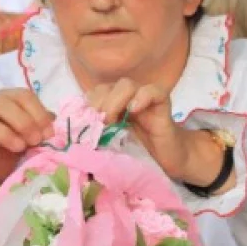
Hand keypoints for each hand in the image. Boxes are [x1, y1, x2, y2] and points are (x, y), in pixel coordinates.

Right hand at [0, 88, 53, 200]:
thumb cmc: (15, 145)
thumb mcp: (32, 135)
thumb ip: (41, 126)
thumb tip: (52, 122)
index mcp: (8, 100)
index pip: (22, 95)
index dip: (38, 113)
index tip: (48, 133)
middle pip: (0, 103)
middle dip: (23, 122)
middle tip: (35, 141)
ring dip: (3, 133)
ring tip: (19, 148)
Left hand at [86, 79, 223, 187]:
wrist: (168, 160)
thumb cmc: (139, 153)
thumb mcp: (112, 144)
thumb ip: (98, 134)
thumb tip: (78, 133)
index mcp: (112, 106)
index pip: (94, 93)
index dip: (88, 105)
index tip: (87, 124)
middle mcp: (127, 98)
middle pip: (107, 87)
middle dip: (99, 104)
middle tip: (100, 124)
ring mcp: (144, 99)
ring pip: (126, 85)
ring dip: (115, 101)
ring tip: (113, 120)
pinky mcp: (162, 103)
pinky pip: (153, 91)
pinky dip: (141, 97)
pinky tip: (134, 111)